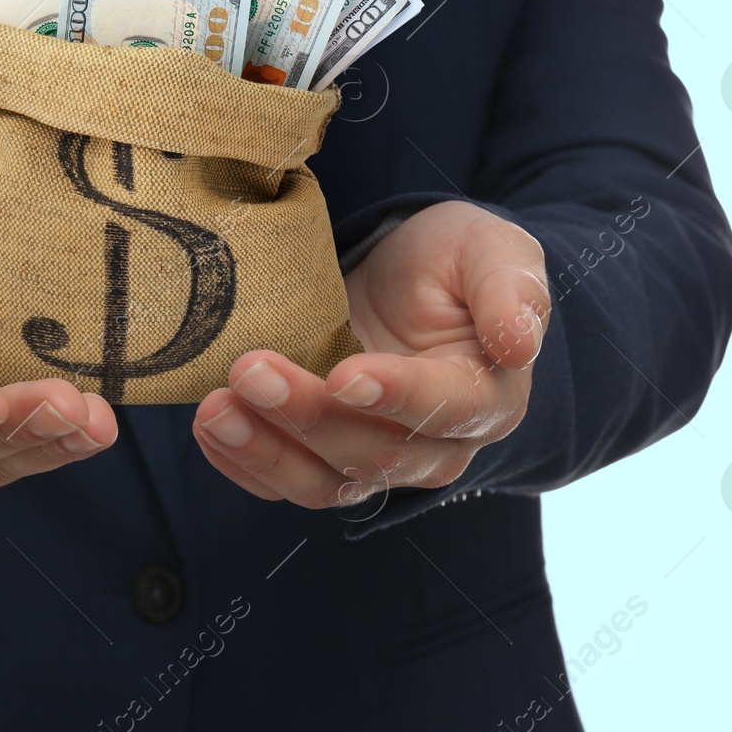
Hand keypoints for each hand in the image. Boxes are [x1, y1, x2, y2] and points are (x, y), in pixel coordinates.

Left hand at [191, 201, 548, 508]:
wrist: (408, 284)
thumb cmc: (455, 264)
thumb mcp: (492, 250)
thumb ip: (512, 288)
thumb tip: (521, 341)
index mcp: (486, 397)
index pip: (444, 408)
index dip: (395, 395)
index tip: (345, 375)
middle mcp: (433, 446)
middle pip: (371, 452)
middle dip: (307, 415)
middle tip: (250, 369)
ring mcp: (374, 462)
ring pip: (322, 482)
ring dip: (264, 451)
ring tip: (215, 411)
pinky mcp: (323, 461)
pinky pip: (281, 482)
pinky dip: (241, 463)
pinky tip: (210, 428)